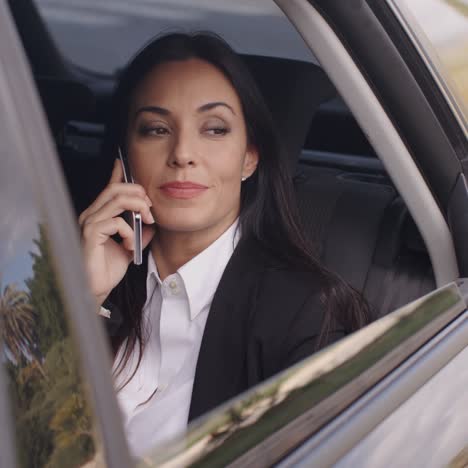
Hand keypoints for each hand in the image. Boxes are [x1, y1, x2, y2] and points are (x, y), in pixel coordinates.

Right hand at [78, 159, 155, 304]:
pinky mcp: (90, 234)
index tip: (126, 164)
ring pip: (117, 199)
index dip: (118, 174)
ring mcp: (89, 224)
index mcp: (98, 216)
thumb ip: (138, 234)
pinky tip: (130, 245)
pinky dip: (129, 232)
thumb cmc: (107, 271)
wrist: (96, 291)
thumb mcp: (129, 248)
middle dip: (138, 193)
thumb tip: (150, 223)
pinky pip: (115, 222)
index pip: (108, 189)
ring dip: (139, 208)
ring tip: (146, 223)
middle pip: (115, 188)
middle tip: (150, 209)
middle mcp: (91, 216)